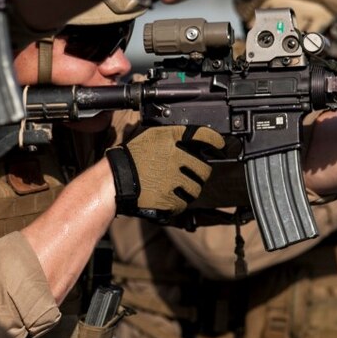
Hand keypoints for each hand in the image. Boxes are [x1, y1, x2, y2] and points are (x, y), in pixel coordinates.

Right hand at [106, 125, 225, 216]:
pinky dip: (180, 201)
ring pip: (196, 188)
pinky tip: (171, 196)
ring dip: (191, 188)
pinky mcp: (170, 199)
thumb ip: (171, 135)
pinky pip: (184, 202)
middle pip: (204, 168)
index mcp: (171, 140)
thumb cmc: (131, 157)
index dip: (216, 141)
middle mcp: (176, 158)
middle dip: (201, 172)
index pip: (203, 136)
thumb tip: (191, 136)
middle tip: (194, 173)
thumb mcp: (151, 136)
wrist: (116, 180)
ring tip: (180, 186)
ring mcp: (174, 180)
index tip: (220, 145)